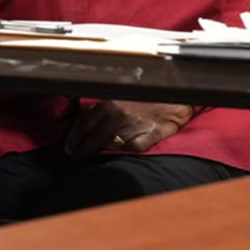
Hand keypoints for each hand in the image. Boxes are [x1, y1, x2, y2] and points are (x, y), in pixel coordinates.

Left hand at [64, 100, 197, 154]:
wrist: (178, 94)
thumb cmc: (149, 94)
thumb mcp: (121, 94)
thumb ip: (102, 107)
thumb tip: (81, 119)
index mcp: (108, 103)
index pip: (82, 126)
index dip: (74, 140)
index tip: (70, 148)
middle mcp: (119, 114)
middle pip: (93, 140)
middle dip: (85, 150)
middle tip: (82, 155)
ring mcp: (134, 125)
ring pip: (110, 146)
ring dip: (105, 150)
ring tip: (102, 152)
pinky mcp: (149, 134)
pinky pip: (132, 148)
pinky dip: (127, 149)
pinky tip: (125, 148)